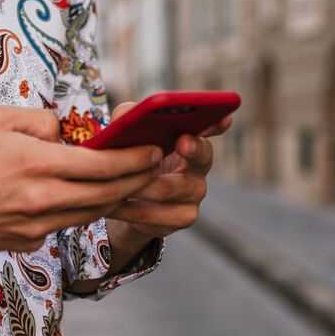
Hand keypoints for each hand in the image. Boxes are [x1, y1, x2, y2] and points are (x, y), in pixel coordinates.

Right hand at [0, 106, 162, 268]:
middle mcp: (39, 199)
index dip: (134, 160)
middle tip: (155, 167)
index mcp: (35, 164)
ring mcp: (34, 226)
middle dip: (138, 180)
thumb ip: (42, 121)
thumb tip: (71, 134)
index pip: (101, 165)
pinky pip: (66, 225)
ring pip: (91, 213)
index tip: (153, 150)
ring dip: (116, 198)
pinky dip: (82, 210)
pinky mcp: (27, 243)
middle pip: (106, 195)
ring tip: (132, 181)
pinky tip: (90, 196)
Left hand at [102, 101, 233, 238]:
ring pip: (166, 188)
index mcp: (190, 140)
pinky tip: (111, 204)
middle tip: (182, 141)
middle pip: (201, 156)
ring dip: (138, 183)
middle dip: (191, 148)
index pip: (212, 127)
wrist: (126, 203)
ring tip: (115, 179)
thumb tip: (129, 117)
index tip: (224, 117)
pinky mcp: (182, 218)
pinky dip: (129, 208)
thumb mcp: (128, 135)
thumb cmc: (131, 160)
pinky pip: (153, 213)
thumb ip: (129, 118)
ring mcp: (194, 194)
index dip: (218, 123)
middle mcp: (200, 167)